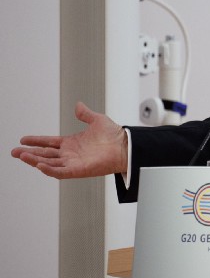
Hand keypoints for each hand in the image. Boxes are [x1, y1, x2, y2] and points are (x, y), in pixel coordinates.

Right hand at [11, 102, 127, 178]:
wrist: (126, 146)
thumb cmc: (115, 136)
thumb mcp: (97, 120)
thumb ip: (85, 114)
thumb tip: (78, 105)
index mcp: (72, 143)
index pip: (49, 142)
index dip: (36, 141)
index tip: (23, 139)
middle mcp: (70, 154)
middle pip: (45, 154)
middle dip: (29, 153)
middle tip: (15, 151)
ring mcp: (73, 163)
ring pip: (49, 163)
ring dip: (35, 160)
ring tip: (22, 156)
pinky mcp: (79, 170)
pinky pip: (60, 172)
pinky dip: (50, 170)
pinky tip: (39, 165)